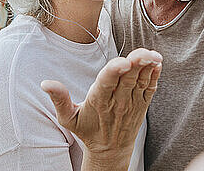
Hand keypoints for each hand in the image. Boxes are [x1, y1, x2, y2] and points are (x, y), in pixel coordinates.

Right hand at [41, 48, 161, 169]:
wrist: (110, 151)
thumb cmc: (87, 129)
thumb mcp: (68, 118)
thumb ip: (59, 99)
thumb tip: (46, 83)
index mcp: (98, 101)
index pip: (107, 83)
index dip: (115, 71)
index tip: (122, 62)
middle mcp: (117, 101)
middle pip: (127, 79)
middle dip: (136, 64)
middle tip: (142, 52)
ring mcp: (132, 103)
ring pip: (141, 81)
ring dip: (148, 67)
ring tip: (152, 54)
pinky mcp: (142, 105)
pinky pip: (150, 88)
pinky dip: (155, 76)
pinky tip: (158, 63)